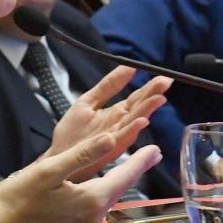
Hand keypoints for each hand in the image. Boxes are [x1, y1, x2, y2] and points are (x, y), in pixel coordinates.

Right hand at [0, 134, 163, 222]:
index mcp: (92, 200)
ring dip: (122, 179)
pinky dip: (107, 189)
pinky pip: (99, 203)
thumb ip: (82, 155)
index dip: (140, 161)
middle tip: (152, 153)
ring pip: (111, 196)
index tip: (157, 149)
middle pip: (121, 188)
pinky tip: (107, 182)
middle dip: (136, 169)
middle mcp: (94, 215)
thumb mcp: (50, 170)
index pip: (124, 176)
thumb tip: (111, 138)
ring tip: (134, 163)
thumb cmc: (20, 199)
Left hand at [45, 66, 170, 180]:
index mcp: (117, 112)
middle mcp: (120, 125)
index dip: (150, 87)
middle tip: (166, 82)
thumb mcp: (88, 101)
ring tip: (159, 98)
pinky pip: (122, 138)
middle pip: (140, 108)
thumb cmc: (71, 133)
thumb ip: (108, 86)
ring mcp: (116, 137)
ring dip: (147, 111)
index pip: (137, 97)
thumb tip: (128, 66)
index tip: (164, 76)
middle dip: (153, 95)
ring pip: (135, 122)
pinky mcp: (107, 149)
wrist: (57, 156)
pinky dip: (132, 130)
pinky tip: (141, 121)